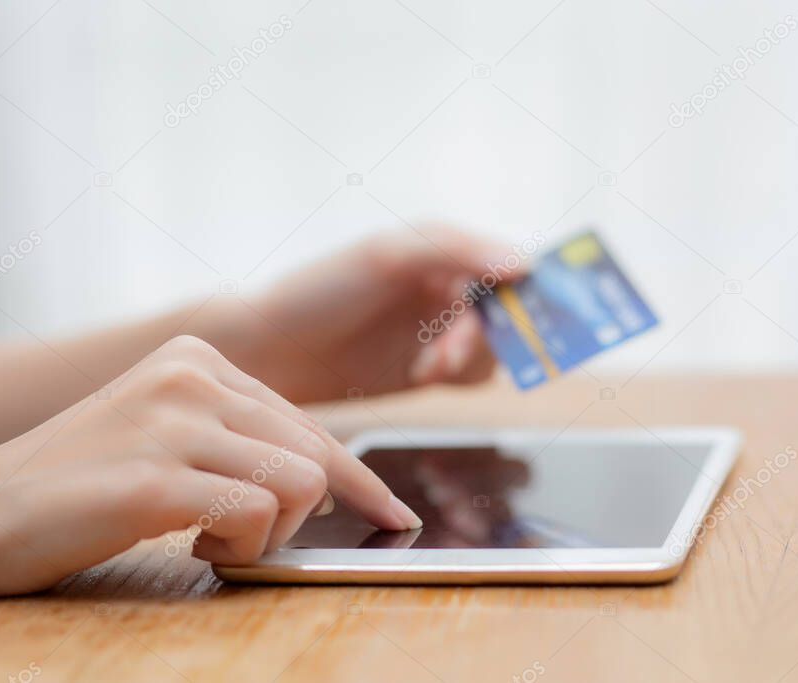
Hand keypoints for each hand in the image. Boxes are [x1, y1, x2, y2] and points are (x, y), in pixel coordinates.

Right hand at [0, 336, 419, 599]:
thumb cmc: (79, 483)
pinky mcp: (155, 478)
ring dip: (270, 534)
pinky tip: (194, 548)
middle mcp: (192, 377)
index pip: (311, 424)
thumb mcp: (165, 434)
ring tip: (212, 540)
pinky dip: (242, 551)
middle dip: (302, 514)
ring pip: (302, 485)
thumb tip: (327, 474)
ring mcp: (172, 423)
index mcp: (199, 359)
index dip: (359, 479)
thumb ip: (238, 437)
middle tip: (243, 537)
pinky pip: (258, 518)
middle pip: (317, 455)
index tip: (391, 513)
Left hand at [217, 227, 526, 402]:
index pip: (507, 262)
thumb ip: (456, 251)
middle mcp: (447, 285)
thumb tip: (526, 263)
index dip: (524, 287)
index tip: (528, 312)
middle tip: (448, 354)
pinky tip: (421, 375)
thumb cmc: (320, 290)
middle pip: (505, 310)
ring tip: (428, 367)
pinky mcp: (429, 367)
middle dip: (484, 332)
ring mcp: (439, 327)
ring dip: (471, 356)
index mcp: (443, 248)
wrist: (270, 350)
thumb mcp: (386, 256)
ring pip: (493, 344)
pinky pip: (471, 374)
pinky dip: (458, 375)